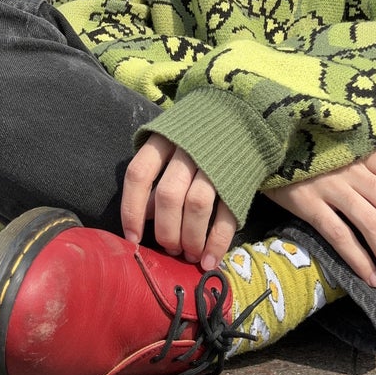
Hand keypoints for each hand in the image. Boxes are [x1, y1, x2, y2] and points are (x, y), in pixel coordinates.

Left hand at [121, 133, 236, 270]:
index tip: (133, 239)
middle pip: (169, 195)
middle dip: (166, 231)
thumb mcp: (170, 144)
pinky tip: (209, 259)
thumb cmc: (198, 136)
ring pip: (197, 206)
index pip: (139, 174)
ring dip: (191, 238)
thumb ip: (156, 174)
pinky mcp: (239, 176)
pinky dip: (217, 242)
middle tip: (170, 248)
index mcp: (165, 138)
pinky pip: (227, 214)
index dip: (131, 210)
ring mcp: (216, 162)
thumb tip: (143, 215)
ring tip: (190, 254)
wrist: (244, 115)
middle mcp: (188, 149)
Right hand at [264, 151, 375, 287]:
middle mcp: (353, 168)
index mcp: (366, 152)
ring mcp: (330, 185)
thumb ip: (371, 171)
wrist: (267, 146)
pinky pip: (340, 236)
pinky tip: (368, 277)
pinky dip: (359, 260)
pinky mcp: (307, 203)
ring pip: (372, 225)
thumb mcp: (345, 152)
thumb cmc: (311, 154)